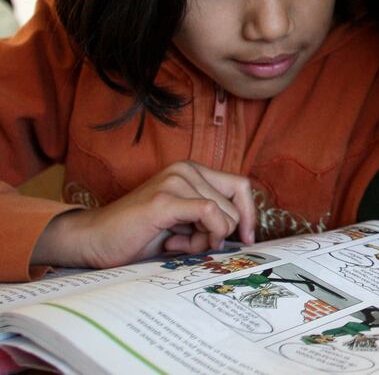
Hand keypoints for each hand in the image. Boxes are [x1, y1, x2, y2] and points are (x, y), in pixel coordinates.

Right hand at [31, 161, 256, 268]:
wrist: (94, 241)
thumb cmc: (139, 235)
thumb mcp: (185, 222)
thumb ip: (212, 218)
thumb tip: (248, 232)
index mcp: (192, 171)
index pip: (241, 186)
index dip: (249, 214)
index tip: (248, 239)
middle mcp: (186, 169)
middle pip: (235, 206)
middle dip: (218, 234)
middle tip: (189, 244)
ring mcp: (175, 181)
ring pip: (224, 215)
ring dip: (205, 240)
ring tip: (175, 242)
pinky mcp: (166, 199)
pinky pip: (210, 215)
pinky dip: (205, 236)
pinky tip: (177, 244)